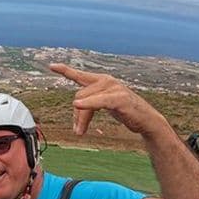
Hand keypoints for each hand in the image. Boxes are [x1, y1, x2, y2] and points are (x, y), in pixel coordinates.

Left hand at [49, 63, 165, 136]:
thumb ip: (89, 103)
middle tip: (78, 130)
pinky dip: (88, 103)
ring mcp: (114, 88)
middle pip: (79, 95)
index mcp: (101, 81)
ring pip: (85, 100)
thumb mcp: (104, 105)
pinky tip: (77, 105)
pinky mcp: (120, 98)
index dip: (65, 70)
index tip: (52, 66)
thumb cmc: (125, 112)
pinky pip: (99, 101)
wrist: (146, 120)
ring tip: (80, 132)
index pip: (80, 75)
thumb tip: (75, 107)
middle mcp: (106, 81)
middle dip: (76, 114)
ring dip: (81, 118)